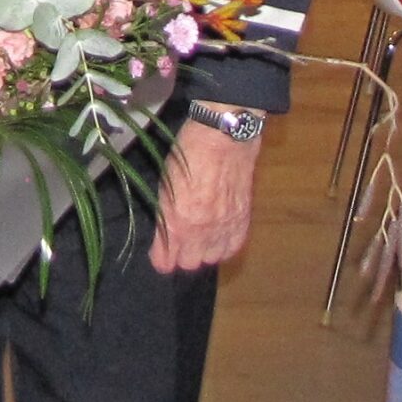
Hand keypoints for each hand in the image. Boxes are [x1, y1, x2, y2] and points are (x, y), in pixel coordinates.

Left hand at [149, 118, 259, 271]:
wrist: (224, 136)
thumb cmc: (188, 153)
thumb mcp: (165, 184)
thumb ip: (165, 214)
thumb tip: (165, 232)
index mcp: (176, 221)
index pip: (164, 262)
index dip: (160, 257)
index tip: (159, 251)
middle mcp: (200, 231)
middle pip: (189, 264)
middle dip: (182, 254)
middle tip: (180, 240)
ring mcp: (224, 227)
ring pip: (211, 259)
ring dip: (204, 250)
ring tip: (201, 236)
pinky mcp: (242, 219)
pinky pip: (233, 247)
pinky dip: (224, 245)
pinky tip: (218, 234)